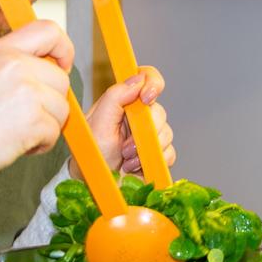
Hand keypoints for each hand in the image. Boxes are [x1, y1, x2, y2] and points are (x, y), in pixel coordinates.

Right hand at [0, 20, 72, 175]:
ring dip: (46, 124)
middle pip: (61, 79)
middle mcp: (15, 66)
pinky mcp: (33, 121)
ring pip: (61, 108)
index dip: (63, 49)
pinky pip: (54, 131)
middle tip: (26, 115)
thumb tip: (50, 65)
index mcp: (2, 50)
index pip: (49, 30)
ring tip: (17, 130)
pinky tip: (17, 143)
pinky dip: (41, 143)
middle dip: (50, 101)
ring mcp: (26, 93)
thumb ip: (14, 61)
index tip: (62, 66)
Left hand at [79, 65, 176, 179]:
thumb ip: (114, 97)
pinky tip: (136, 168)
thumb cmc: (92, 152)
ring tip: (126, 160)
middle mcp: (141, 115)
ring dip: (145, 150)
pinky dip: (153, 161)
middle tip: (124, 147)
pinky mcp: (159, 154)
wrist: (95, 183)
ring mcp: (152, 134)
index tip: (146, 98)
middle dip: (143, 132)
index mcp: (125, 100)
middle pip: (159, 111)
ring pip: (167, 133)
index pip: (147, 78)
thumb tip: (138, 79)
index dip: (153, 83)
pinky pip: (169, 153)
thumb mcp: (97, 122)